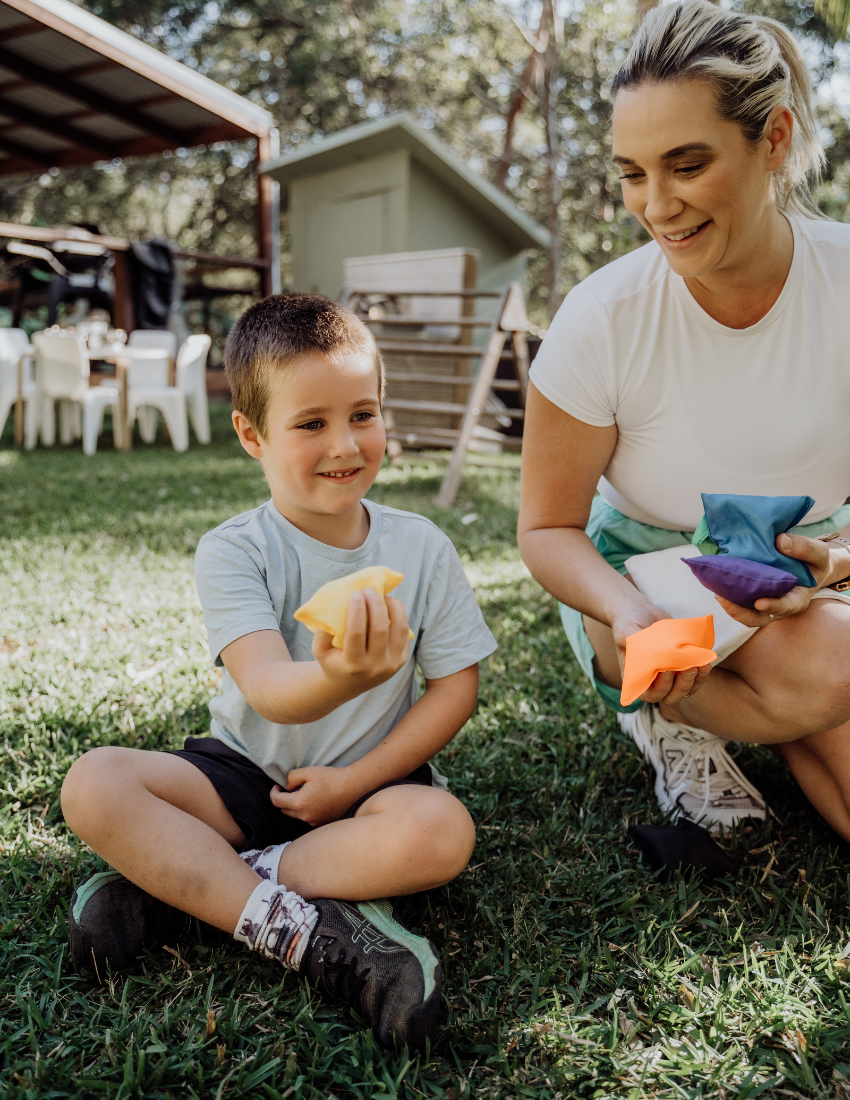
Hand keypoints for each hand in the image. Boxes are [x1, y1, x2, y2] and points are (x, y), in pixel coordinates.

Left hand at [271, 766, 357, 826]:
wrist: (351, 787)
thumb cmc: (330, 777)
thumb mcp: (308, 771)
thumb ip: (291, 778)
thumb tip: (286, 787)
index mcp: (299, 803)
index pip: (276, 801)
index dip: (273, 792)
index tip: (277, 786)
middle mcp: (304, 816)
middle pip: (284, 810)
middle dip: (283, 799)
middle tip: (290, 789)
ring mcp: (313, 821)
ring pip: (295, 815)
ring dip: (294, 806)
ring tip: (304, 793)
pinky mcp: (320, 823)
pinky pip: (306, 818)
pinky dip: (304, 810)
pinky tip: (313, 800)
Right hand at [313, 588, 410, 698]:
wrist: (349, 685)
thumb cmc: (333, 661)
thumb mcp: (319, 650)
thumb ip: (322, 631)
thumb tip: (334, 606)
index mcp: (353, 665)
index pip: (356, 633)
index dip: (357, 610)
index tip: (355, 593)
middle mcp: (375, 667)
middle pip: (380, 629)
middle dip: (375, 604)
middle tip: (369, 590)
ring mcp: (391, 665)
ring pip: (399, 629)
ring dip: (393, 607)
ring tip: (383, 595)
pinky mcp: (401, 660)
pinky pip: (404, 633)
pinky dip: (399, 616)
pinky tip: (389, 606)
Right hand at [612, 603, 712, 706]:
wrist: (644, 612)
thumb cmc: (630, 622)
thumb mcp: (625, 630)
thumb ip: (629, 639)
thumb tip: (639, 647)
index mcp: (637, 677)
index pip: (649, 694)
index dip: (660, 687)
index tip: (667, 670)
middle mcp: (653, 681)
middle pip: (670, 697)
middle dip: (681, 686)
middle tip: (689, 667)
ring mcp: (669, 677)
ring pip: (684, 691)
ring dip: (693, 682)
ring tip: (699, 665)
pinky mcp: (682, 668)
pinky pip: (695, 681)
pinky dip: (702, 675)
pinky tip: (706, 663)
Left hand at [717, 531, 837, 627]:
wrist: (807, 565)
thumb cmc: (813, 562)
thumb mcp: (818, 553)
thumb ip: (804, 548)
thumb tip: (780, 541)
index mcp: (798, 598)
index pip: (787, 606)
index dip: (773, 606)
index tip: (759, 603)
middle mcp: (779, 606)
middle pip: (760, 618)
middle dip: (741, 612)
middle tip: (723, 599)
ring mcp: (765, 603)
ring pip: (746, 614)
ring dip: (730, 606)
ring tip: (716, 593)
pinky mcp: (753, 597)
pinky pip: (739, 602)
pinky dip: (728, 596)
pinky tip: (717, 583)